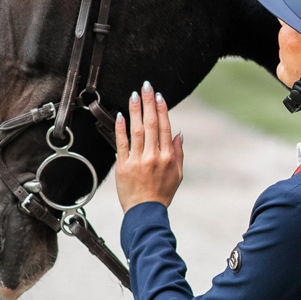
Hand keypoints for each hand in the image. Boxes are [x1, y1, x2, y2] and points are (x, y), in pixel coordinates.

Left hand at [115, 82, 183, 212]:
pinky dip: (121, 128)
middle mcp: (154, 156)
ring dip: (135, 111)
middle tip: (146, 86)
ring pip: (137, 130)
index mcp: (168, 157)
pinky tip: (121, 115)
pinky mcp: (123, 166)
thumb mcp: (178, 174)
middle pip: (152, 124)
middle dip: (149, 103)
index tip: (159, 96)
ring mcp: (138, 160)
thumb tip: (179, 134)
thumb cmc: (162, 194)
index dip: (162, 110)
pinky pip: (121, 143)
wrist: (145, 213)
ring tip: (134, 95)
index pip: (165, 127)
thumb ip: (178, 153)